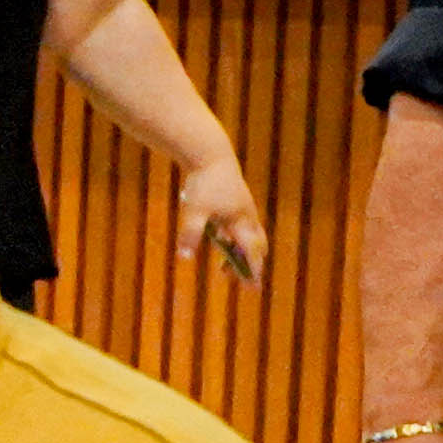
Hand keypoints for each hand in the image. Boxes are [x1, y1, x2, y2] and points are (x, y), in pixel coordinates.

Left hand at [169, 155, 270, 282]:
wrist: (212, 156)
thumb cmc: (204, 183)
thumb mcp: (194, 210)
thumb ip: (190, 234)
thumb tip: (185, 257)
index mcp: (241, 220)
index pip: (251, 251)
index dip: (253, 269)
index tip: (254, 286)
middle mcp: (247, 217)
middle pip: (256, 246)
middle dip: (251, 264)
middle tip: (243, 281)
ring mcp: (244, 209)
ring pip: (249, 237)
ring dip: (241, 253)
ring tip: (224, 268)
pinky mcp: (237, 203)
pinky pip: (241, 227)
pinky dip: (236, 240)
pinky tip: (221, 242)